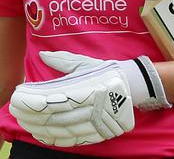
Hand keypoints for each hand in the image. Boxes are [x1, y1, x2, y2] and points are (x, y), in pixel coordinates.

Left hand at [9, 52, 170, 146]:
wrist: (134, 84)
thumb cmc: (108, 72)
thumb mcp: (86, 64)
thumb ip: (64, 60)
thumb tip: (43, 55)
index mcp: (87, 89)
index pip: (54, 102)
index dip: (35, 104)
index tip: (21, 101)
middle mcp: (92, 108)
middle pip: (56, 118)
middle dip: (35, 118)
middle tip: (20, 114)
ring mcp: (96, 122)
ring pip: (63, 131)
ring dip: (43, 129)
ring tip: (30, 125)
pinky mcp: (100, 131)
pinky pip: (75, 139)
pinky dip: (59, 139)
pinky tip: (47, 135)